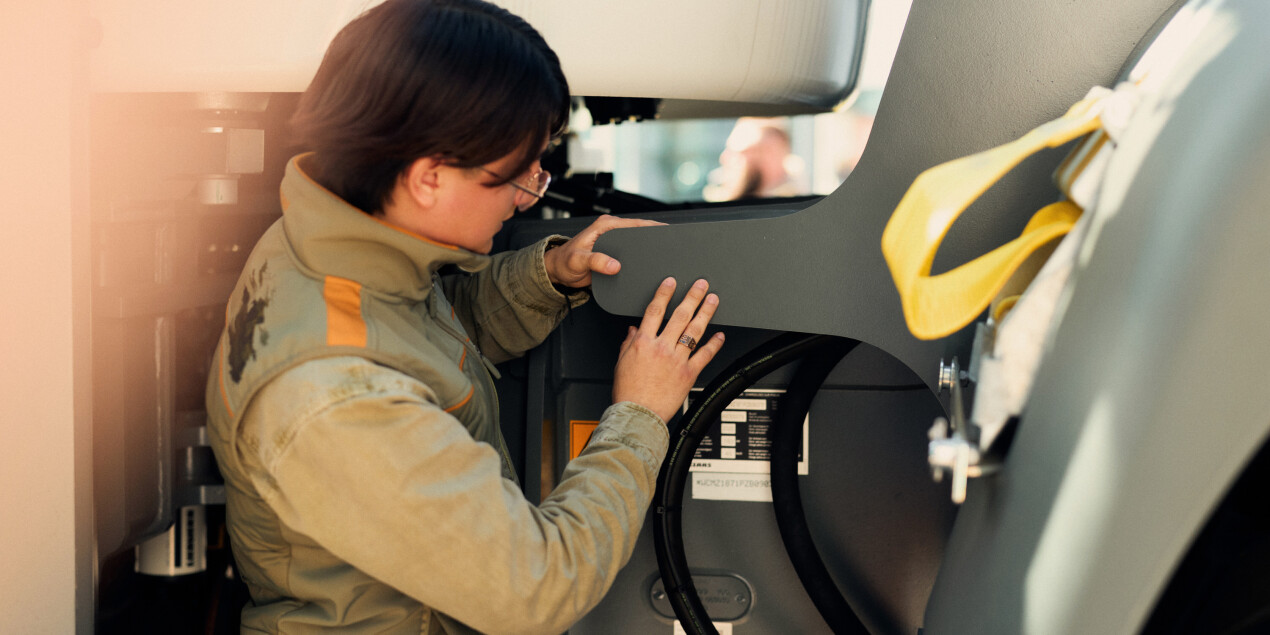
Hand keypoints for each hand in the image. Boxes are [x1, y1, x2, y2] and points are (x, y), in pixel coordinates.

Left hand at [544, 215, 664, 287]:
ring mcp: (614, 244)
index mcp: (605, 226)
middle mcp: (612, 232)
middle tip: (672, 245)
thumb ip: (595, 261)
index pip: (634, 224)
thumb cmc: (565, 261)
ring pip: (638, 244)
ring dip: (650, 250)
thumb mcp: (578, 260)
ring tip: (666, 256)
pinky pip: (632, 255)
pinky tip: (651, 266)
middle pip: (640, 232)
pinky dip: (641, 259)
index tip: (668, 231)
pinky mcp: (614, 255)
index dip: (653, 227)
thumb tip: (615, 266)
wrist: (558, 271)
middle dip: (656, 238)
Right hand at [612, 277, 724, 423]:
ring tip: (713, 300)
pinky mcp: (688, 373)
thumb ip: (628, 343)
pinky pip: (704, 355)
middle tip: (701, 285)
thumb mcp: (621, 363)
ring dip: (706, 313)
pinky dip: (714, 345)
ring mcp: (677, 360)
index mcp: (643, 343)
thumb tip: (632, 331)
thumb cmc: (628, 392)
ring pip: (694, 331)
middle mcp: (662, 348)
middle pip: (680, 315)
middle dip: (692, 297)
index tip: (671, 282)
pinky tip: (720, 336)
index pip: (655, 310)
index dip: (664, 293)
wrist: (639, 414)